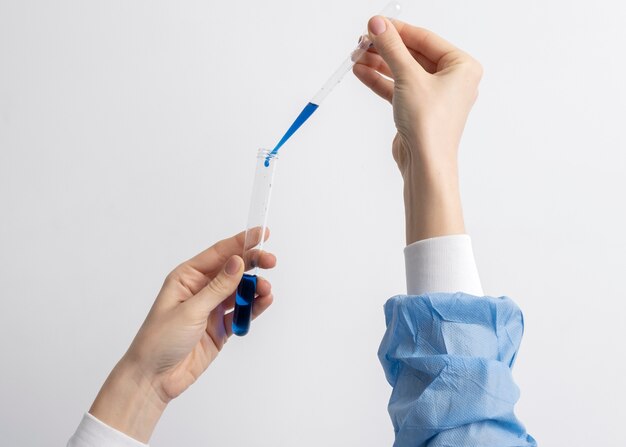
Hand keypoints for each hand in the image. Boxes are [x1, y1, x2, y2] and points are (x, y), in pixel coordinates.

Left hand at [89, 230, 275, 441]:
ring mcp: (212, 309)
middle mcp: (201, 289)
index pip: (219, 253)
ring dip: (255, 288)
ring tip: (266, 290)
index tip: (262, 233)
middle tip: (271, 261)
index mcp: (187, 277)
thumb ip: (218, 287)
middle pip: (233, 270)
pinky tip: (264, 301)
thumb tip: (238, 263)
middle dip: (253, 264)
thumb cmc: (159, 340)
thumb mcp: (190, 310)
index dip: (242, 241)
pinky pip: (242, 313)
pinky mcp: (220, 328)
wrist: (154, 378)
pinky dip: (254, 307)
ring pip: (240, 291)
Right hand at [354, 17, 482, 242]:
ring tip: (356, 57)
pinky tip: (361, 72)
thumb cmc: (430, 126)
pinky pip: (398, 88)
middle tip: (362, 42)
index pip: (425, 39)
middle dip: (385, 49)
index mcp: (462, 67)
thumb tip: (378, 24)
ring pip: (403, 71)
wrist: (425, 163)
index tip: (375, 24)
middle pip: (412, 54)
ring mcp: (434, 96)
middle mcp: (451, 80)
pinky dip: (380, 80)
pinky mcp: (418, 110)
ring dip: (379, 64)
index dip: (398, 30)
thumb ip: (391, 48)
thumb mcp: (408, 77)